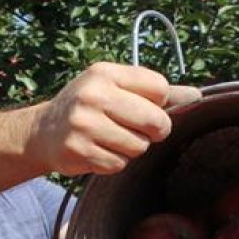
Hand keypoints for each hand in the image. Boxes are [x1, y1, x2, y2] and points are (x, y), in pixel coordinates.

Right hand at [26, 62, 200, 176]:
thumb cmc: (88, 107)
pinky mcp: (79, 150)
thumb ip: (154, 92)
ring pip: (139, 146)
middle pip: (156, 120)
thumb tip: (196, 96)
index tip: (144, 107)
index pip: (159, 88)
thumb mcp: (115, 88)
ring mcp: (84, 124)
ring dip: (131, 148)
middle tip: (137, 129)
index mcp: (105, 74)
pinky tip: (99, 151)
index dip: (159, 103)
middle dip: (153, 130)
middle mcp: (93, 95)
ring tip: (112, 139)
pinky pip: (119, 164)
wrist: (42, 132)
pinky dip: (113, 162)